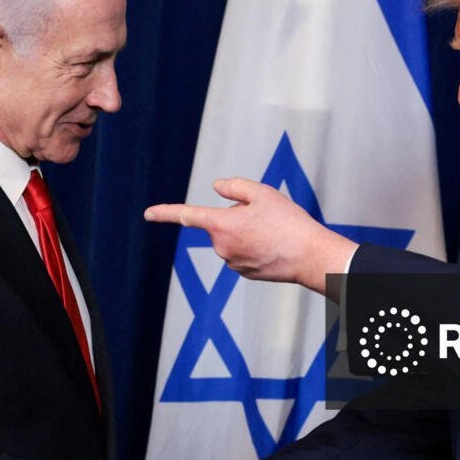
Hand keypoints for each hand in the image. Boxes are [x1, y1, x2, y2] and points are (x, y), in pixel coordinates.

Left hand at [144, 177, 356, 296]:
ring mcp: (233, 263)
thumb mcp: (263, 193)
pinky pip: (243, 252)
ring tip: (274, 232)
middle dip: (237, 216)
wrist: (310, 257)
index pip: (188, 215)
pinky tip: (274, 245)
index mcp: (222, 225)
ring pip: (233, 238)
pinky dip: (255, 246)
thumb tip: (217, 187)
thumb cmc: (288, 223)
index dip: (166, 212)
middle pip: (221, 223)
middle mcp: (222, 247)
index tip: (148, 213)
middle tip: (266, 216)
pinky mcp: (245, 273)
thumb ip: (235, 186)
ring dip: (247, 231)